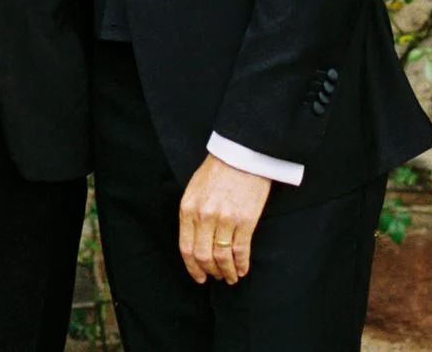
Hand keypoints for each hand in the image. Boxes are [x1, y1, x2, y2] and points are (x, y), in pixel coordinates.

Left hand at [178, 153, 271, 285]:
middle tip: (217, 277)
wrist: (242, 154)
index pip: (186, 248)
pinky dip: (242, 264)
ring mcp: (225, 219)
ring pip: (222, 258)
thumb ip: (191, 215)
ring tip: (231, 277)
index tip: (199, 277)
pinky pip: (241, 250)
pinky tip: (243, 269)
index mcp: (188, 209)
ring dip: (227, 272)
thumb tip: (195, 241)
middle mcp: (204, 217)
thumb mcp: (194, 189)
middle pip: (203, 256)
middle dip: (210, 272)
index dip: (192, 268)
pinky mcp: (245, 220)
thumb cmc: (218, 170)